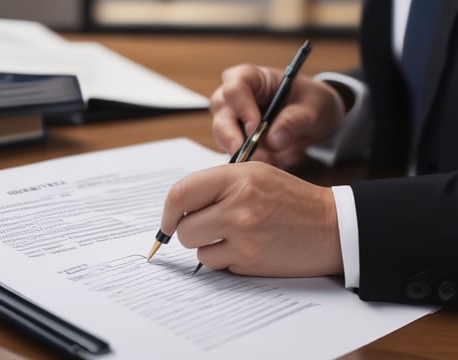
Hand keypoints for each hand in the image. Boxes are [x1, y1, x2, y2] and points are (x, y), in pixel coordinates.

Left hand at [159, 162, 342, 276]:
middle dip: (189, 230)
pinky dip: (226, 259)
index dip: (167, 211)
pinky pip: (217, 265)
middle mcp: (238, 207)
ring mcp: (244, 237)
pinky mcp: (250, 262)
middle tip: (209, 226)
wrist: (331, 226)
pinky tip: (247, 248)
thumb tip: (177, 207)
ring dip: (209, 246)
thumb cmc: (290, 198)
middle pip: (183, 228)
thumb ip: (215, 185)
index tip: (168, 220)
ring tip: (235, 235)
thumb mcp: (254, 174)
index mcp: (237, 178)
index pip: (180, 193)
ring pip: (197, 249)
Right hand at [210, 64, 345, 169]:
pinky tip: (270, 162)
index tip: (255, 128)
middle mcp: (235, 97)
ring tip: (270, 161)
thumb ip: (294, 121)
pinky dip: (250, 161)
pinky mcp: (236, 140)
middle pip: (221, 113)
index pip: (235, 86)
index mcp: (253, 77)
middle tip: (249, 155)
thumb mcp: (313, 108)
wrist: (314, 120)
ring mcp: (232, 119)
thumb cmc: (312, 102)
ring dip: (244, 152)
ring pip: (223, 136)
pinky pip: (234, 152)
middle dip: (232, 136)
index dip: (242, 106)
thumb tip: (274, 140)